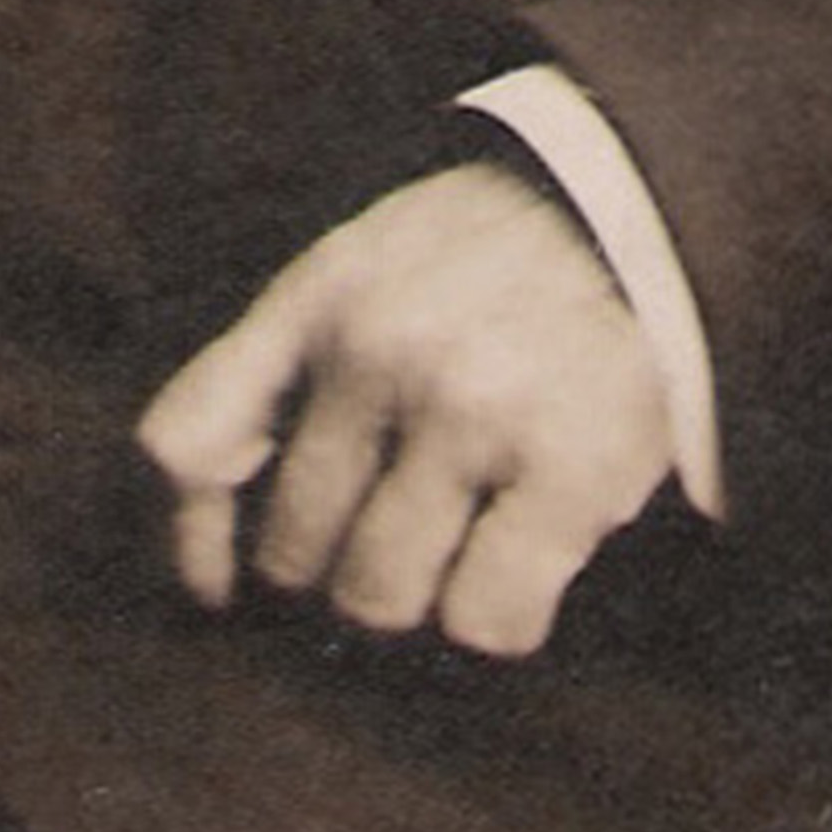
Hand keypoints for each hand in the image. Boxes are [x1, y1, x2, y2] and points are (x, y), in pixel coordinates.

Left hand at [135, 159, 674, 659]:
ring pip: (383, 599)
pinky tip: (528, 554)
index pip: (186, 443)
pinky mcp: (569, 471)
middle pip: (296, 553)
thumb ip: (263, 369)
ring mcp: (475, 413)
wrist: (645, 212)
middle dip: (343, 561)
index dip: (188, 537)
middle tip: (407, 527)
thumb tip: (200, 545)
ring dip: (422, 592)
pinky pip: (488, 620)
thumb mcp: (357, 268)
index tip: (217, 587)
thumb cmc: (486, 261)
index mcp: (321, 301)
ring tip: (468, 536)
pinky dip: (502, 613)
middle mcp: (383, 352)